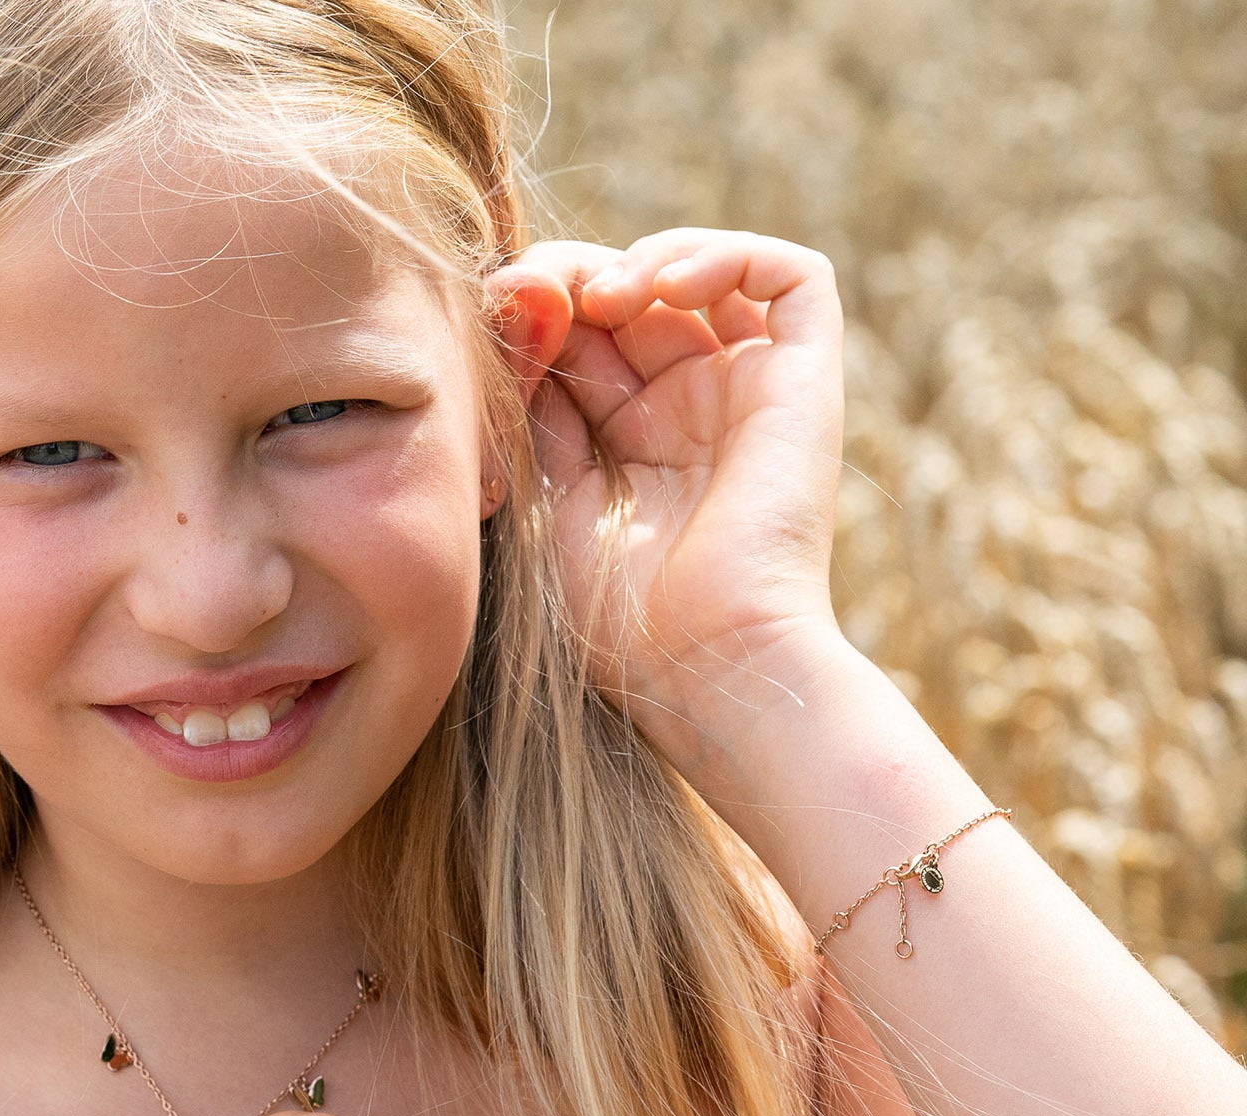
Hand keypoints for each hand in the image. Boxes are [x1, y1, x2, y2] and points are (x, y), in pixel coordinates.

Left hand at [487, 229, 849, 774]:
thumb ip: (531, 413)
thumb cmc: (622, 623)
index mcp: (629, 444)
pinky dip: (727, 256)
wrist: (707, 669)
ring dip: (643, 259)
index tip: (498, 318)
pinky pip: (792, 278)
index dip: (541, 311)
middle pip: (633, 298)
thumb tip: (518, 308)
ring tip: (599, 295)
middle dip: (576, 277)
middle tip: (533, 289)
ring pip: (705, 275)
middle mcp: (691, 410)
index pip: (583, 340)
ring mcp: (750, 393)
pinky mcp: (806, 382)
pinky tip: (662, 287)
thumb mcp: (548, 503)